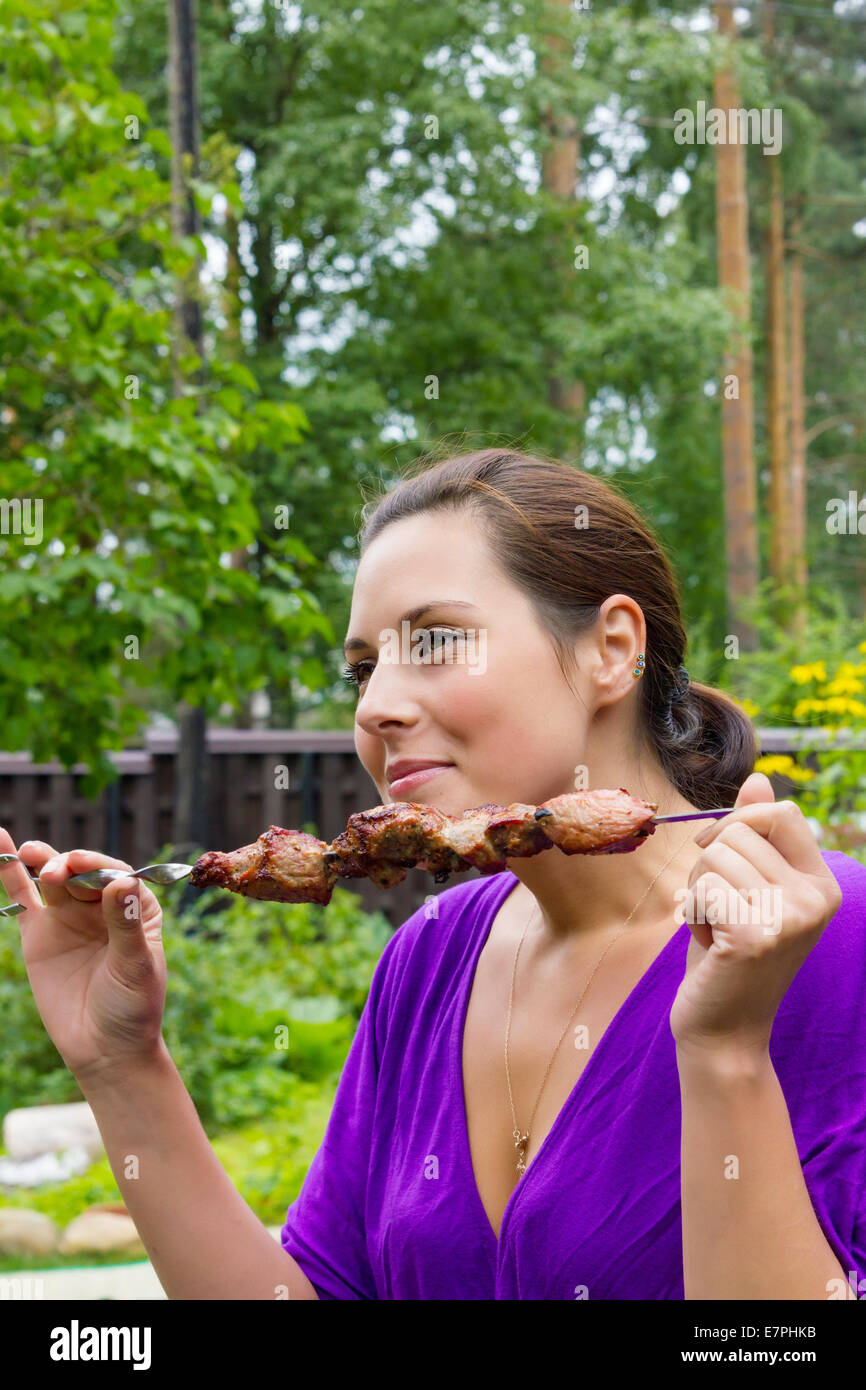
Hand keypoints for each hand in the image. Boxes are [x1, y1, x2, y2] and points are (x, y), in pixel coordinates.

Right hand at [0, 827, 166, 1083]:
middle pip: (83, 873)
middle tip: (57, 873)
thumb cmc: (133, 1007)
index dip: (98, 868)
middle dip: (70, 867)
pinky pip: (24, 897)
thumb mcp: (135, 965)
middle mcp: (103, 904)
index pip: (116, 876)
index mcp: (137, 905)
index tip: (83, 868)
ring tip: (30, 850)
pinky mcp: (40, 933)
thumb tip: (123, 882)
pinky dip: (10, 873)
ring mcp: (70, 916)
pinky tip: (2, 845)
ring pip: (53, 878)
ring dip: (43, 860)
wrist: (104, 1050)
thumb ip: (126, 925)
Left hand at [669, 773, 842, 1058]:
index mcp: (822, 883)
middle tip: (716, 910)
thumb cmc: (726, 953)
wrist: (723, 1031)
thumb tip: (759, 778)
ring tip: (713, 929)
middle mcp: (817, 899)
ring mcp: (791, 918)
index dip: (737, 823)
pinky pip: (701, 888)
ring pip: (714, 857)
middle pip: (738, 833)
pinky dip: (689, 914)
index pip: (782, 812)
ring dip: (697, 891)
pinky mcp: (755, 936)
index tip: (715, 853)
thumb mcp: (746, 887)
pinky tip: (707, 945)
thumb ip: (755, 835)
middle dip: (708, 866)